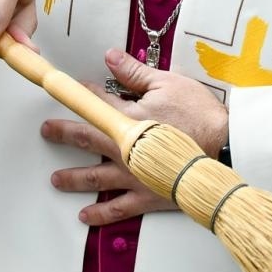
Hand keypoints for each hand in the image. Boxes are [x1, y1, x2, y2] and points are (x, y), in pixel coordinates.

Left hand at [45, 50, 228, 226]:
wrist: (225, 149)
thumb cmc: (199, 115)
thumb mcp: (169, 84)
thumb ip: (135, 73)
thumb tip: (109, 56)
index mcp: (127, 117)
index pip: (96, 103)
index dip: (83, 95)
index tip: (70, 90)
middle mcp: (122, 147)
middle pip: (85, 138)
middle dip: (63, 133)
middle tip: (47, 131)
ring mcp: (132, 175)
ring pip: (93, 177)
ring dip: (72, 177)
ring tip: (55, 180)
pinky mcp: (145, 196)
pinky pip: (117, 208)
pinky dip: (100, 213)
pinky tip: (85, 215)